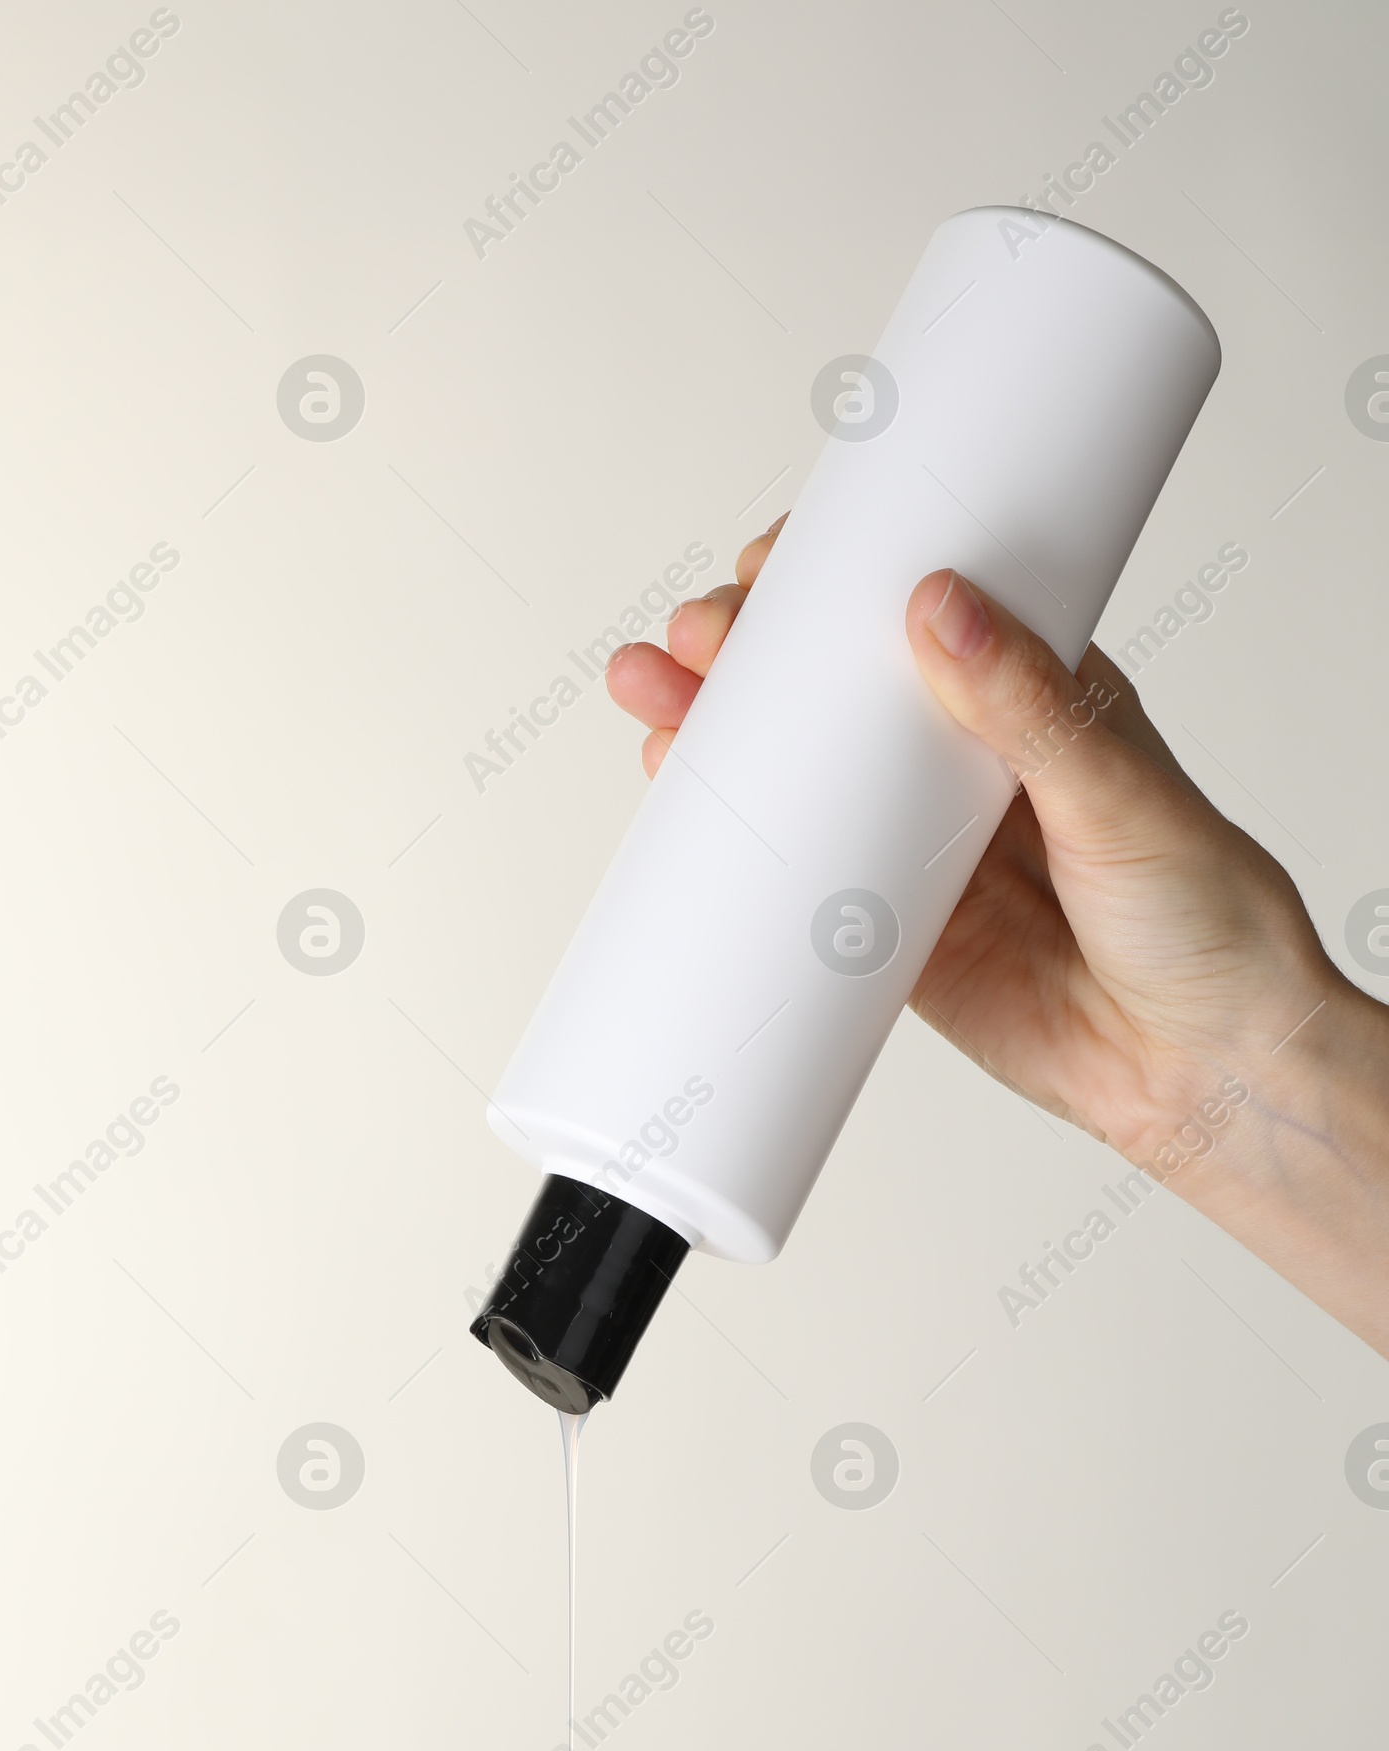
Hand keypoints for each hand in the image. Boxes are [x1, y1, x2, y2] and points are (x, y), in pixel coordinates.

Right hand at [607, 532, 1388, 1354]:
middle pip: (831, 686)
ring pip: (797, 774)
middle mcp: (964, 760)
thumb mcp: (1123, 795)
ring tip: (653, 707)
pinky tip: (681, 807)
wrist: (1203, 1072)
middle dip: (747, 654)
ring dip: (717, 735)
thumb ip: (1028, 708)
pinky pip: (795, 881)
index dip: (832, 579)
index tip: (769, 567)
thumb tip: (939, 606)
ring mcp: (918, 846)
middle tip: (692, 642)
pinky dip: (730, 848)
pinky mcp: (888, 934)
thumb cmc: (1208, 923)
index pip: (915, 608)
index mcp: (1031, 696)